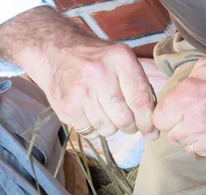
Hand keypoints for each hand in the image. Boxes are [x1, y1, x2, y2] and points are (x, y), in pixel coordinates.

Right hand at [0, 7, 157, 140]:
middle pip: (125, 119)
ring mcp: (81, 91)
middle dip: (130, 127)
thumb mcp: (122, 62)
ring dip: (111, 127)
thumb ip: (140, 89)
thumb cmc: (97, 61)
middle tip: (127, 122)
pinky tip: (89, 111)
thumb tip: (152, 129)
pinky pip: (91, 131)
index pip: (141, 101)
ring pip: (108, 129)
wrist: (54, 50)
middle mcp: (100, 74)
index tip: (151, 133)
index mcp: (120, 59)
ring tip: (104, 111)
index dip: (148, 122)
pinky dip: (93, 127)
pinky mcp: (67, 107)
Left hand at [153, 53, 205, 164]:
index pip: (159, 121)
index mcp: (187, 100)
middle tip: (199, 118)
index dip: (168, 116)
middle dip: (182, 129)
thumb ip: (184, 84)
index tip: (176, 113)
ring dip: (199, 141)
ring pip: (192, 150)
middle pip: (174, 139)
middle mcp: (198, 125)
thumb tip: (172, 96)